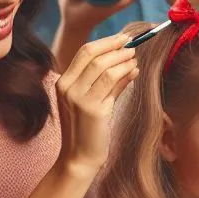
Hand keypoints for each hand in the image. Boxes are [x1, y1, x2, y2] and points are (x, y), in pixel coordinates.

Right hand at [55, 32, 138, 175]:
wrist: (79, 158)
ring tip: (135, 56)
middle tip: (133, 44)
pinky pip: (111, 82)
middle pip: (93, 54)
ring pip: (103, 66)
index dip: (105, 42)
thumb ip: (107, 84)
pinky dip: (125, 73)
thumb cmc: (87, 131)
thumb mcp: (94, 103)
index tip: (122, 38)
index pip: (84, 52)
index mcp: (63, 83)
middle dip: (115, 46)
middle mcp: (67, 87)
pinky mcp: (92, 109)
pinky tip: (134, 71)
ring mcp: (78, 98)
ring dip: (122, 58)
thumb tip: (129, 64)